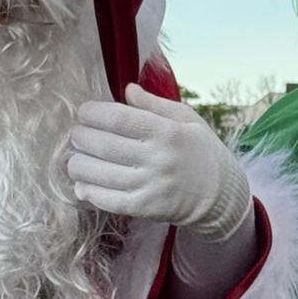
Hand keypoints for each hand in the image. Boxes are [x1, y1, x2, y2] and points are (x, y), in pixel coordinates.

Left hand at [68, 84, 250, 239]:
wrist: (220, 195)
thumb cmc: (201, 152)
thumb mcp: (188, 120)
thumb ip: (156, 105)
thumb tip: (128, 90)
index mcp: (167, 132)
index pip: (118, 117)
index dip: (92, 113)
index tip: (85, 112)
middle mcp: (158, 158)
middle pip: (102, 144)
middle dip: (80, 137)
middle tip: (77, 135)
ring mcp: (151, 185)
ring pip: (98, 173)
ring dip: (77, 165)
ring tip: (76, 159)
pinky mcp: (146, 208)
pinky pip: (107, 200)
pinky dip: (88, 191)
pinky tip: (83, 184)